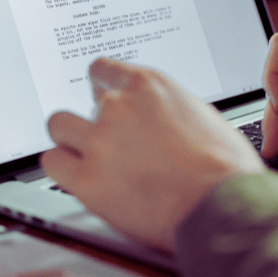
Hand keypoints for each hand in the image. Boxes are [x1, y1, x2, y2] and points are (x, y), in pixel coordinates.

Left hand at [40, 58, 264, 252]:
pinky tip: (77, 176)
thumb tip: (160, 116)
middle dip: (93, 120)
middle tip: (107, 139)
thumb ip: (169, 109)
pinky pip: (52, 163)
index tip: (101, 98)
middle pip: (83, 102)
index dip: (102, 88)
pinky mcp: (87, 179)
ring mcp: (100, 141)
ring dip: (72, 140)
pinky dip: (62, 169)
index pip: (103, 71)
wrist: (222, 206)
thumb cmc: (224, 168)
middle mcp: (120, 107)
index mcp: (149, 87)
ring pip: (59, 126)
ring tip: (86, 156)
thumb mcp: (203, 116)